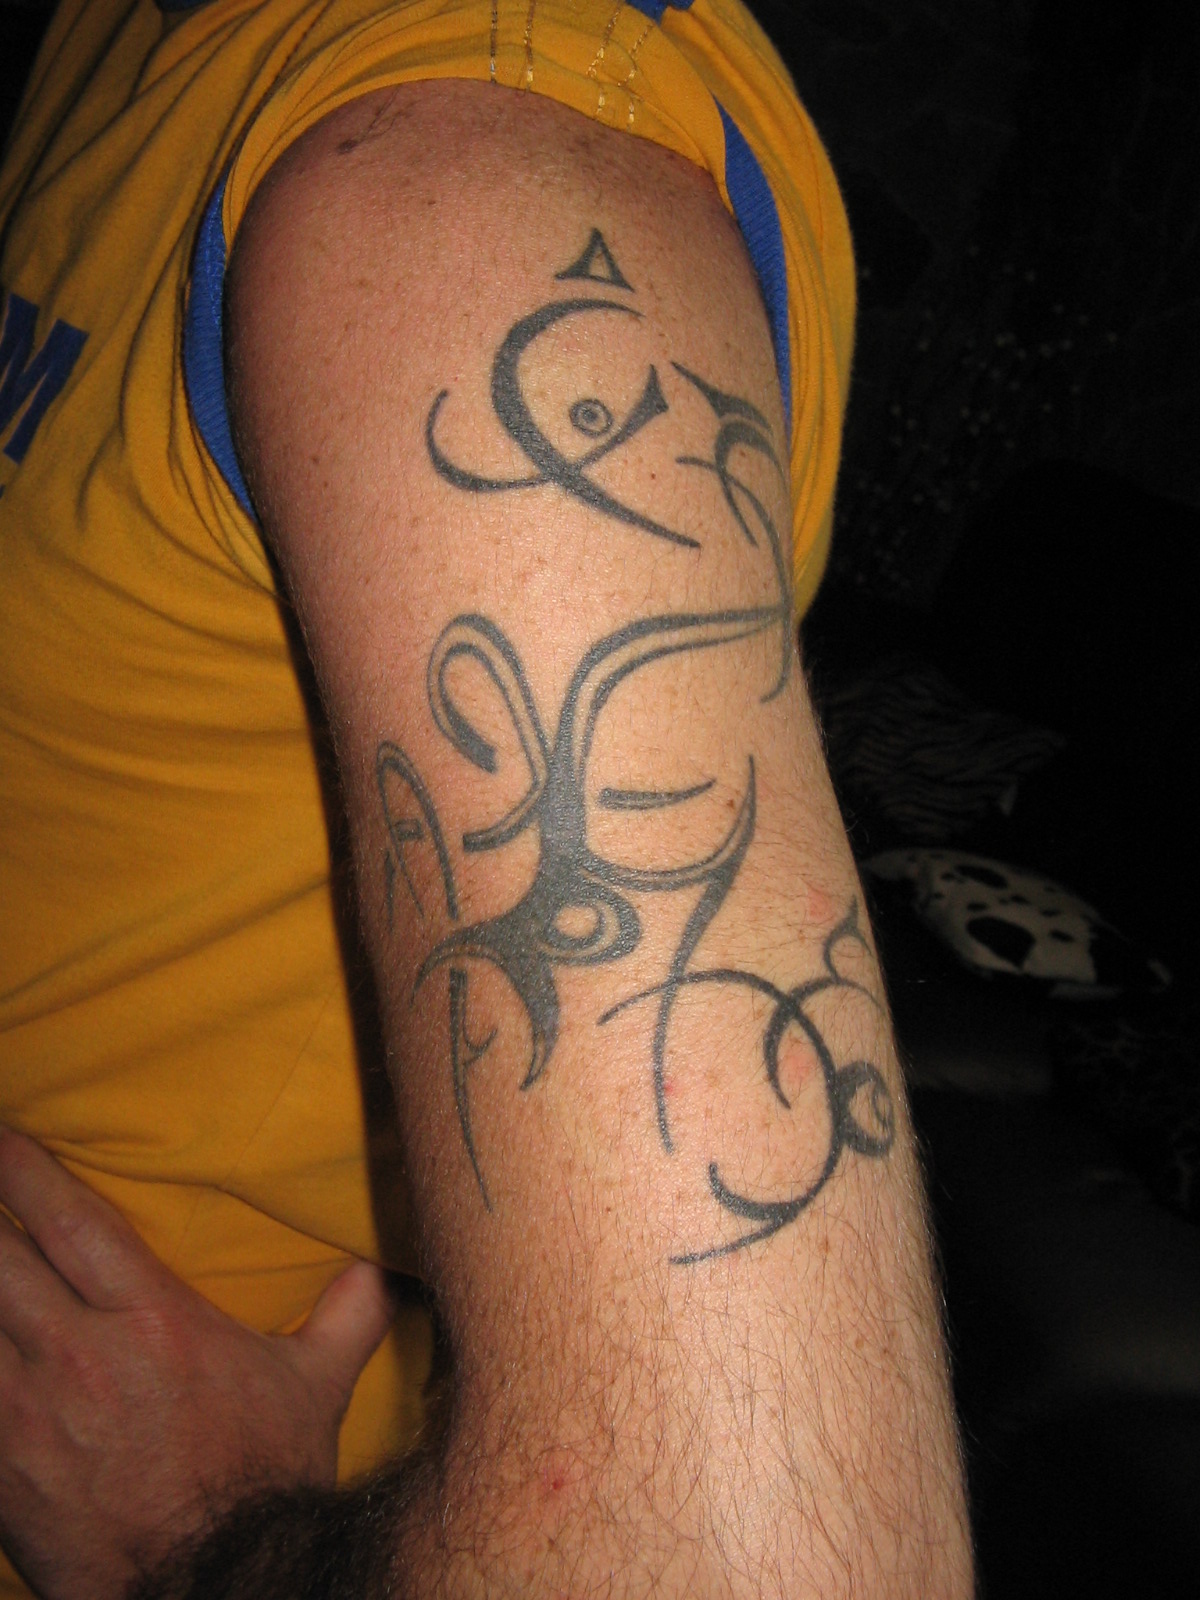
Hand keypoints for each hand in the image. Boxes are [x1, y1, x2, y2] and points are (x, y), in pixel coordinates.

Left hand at [0, 1126, 395, 1599]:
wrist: (210, 1583)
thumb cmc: (261, 1481)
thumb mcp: (316, 1387)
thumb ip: (350, 1310)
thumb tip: (391, 1263)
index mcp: (154, 1322)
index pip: (74, 1225)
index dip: (27, 1172)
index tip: (3, 1137)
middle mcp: (79, 1357)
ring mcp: (26, 1416)